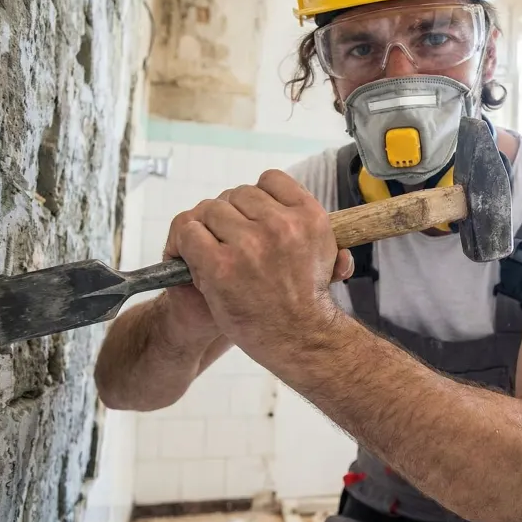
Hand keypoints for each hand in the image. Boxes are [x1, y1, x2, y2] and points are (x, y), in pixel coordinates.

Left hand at [171, 170, 352, 350]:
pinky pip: (189, 231)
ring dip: (205, 229)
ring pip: (209, 209)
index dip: (256, 197)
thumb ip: (324, 242)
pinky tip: (191, 259)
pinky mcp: (219, 266)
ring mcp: (249, 245)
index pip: (270, 179)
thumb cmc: (304, 303)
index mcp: (309, 217)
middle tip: (230, 241)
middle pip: (236, 194)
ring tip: (210, 252)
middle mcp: (281, 226)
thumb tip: (338, 248)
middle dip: (229, 216)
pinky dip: (184, 243)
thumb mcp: (327, 262)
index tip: (252, 217)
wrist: (295, 341)